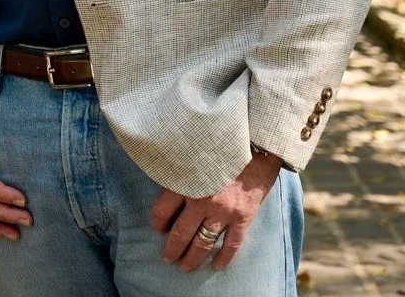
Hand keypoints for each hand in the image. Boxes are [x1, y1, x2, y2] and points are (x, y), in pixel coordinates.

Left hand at [151, 152, 281, 270]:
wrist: (256, 147)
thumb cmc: (220, 148)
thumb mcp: (192, 154)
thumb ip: (180, 172)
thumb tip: (164, 185)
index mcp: (185, 181)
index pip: (162, 210)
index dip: (157, 223)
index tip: (157, 229)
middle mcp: (202, 199)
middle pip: (181, 232)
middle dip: (172, 248)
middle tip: (167, 258)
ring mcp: (223, 211)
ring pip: (203, 243)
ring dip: (192, 258)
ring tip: (185, 267)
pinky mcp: (243, 218)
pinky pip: (231, 245)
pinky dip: (224, 258)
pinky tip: (216, 266)